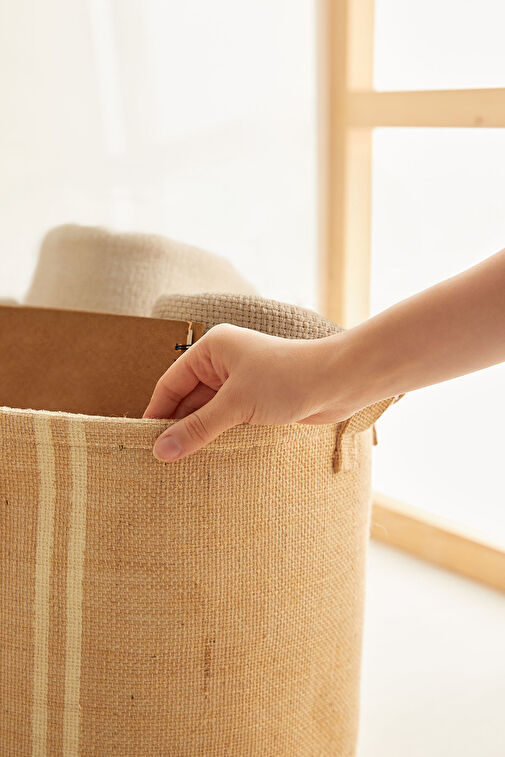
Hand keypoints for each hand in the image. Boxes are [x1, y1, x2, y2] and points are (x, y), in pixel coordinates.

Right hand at [143, 324, 353, 461]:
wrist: (338, 382)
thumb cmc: (288, 380)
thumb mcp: (236, 405)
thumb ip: (198, 428)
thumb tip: (161, 450)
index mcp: (212, 349)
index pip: (171, 383)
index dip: (157, 413)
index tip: (144, 443)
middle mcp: (224, 362)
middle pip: (188, 399)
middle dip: (178, 427)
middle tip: (161, 461)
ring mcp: (241, 381)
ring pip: (209, 412)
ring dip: (200, 435)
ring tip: (181, 466)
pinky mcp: (257, 400)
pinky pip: (228, 420)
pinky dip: (219, 436)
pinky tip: (208, 458)